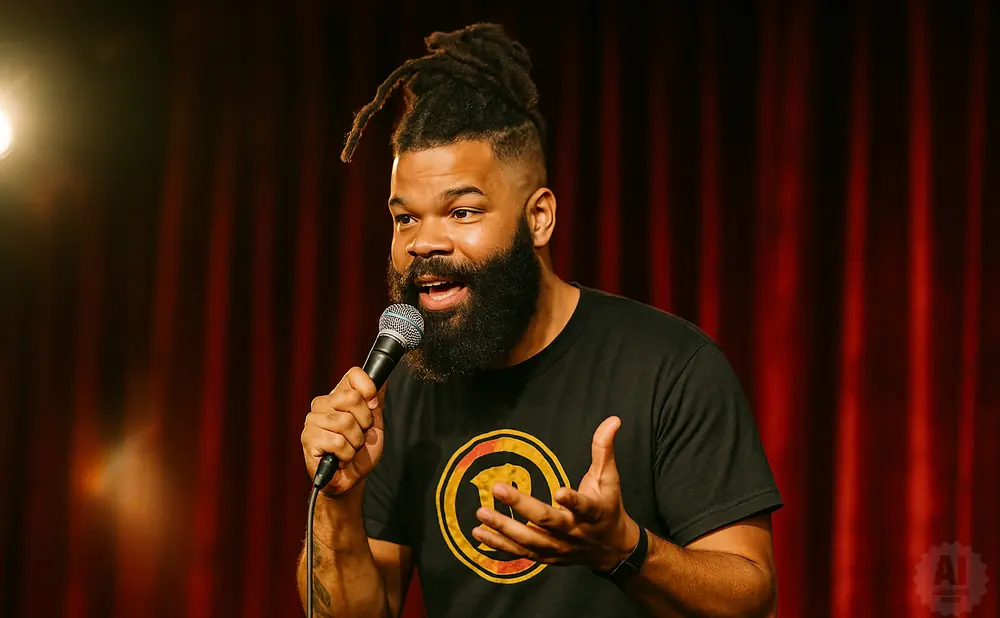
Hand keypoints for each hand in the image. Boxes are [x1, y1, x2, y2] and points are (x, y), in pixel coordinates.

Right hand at [301, 368, 384, 496]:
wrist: (351, 478)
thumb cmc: (361, 451)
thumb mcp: (375, 423)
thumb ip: (376, 400)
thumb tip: (384, 378)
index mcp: (338, 395)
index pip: (353, 375)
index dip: (368, 389)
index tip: (373, 406)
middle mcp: (322, 404)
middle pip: (352, 398)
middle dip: (364, 422)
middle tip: (359, 435)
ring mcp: (312, 420)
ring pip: (345, 422)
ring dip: (355, 442)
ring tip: (349, 448)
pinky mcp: (308, 439)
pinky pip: (337, 442)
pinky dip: (346, 454)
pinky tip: (340, 457)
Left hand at [472, 416, 640, 572]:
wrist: (612, 550)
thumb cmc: (608, 507)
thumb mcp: (610, 479)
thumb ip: (605, 450)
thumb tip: (613, 420)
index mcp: (592, 512)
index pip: (584, 506)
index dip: (572, 500)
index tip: (559, 492)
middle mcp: (573, 532)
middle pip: (546, 521)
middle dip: (521, 506)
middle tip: (497, 488)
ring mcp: (558, 547)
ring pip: (529, 540)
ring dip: (503, 527)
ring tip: (481, 513)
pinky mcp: (546, 557)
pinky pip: (520, 552)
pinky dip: (499, 544)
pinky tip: (478, 533)